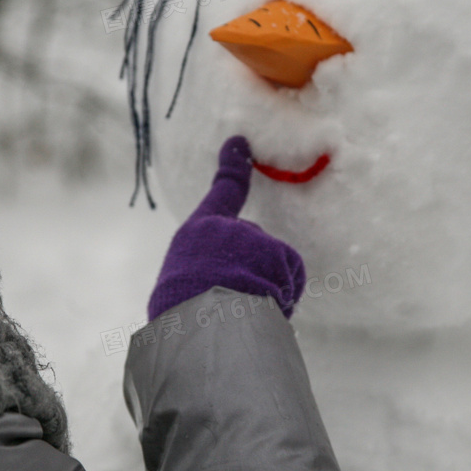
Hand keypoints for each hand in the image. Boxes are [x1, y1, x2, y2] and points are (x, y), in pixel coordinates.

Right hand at [147, 136, 305, 320]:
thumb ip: (204, 278)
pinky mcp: (279, 252)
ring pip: (274, 268)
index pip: (221, 192)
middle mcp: (228, 228)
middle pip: (254, 248)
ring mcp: (256, 237)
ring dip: (267, 292)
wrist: (201, 327)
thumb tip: (219, 291)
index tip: (239, 143)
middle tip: (232, 304)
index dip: (232, 167)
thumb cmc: (184, 318)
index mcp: (197, 233)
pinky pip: (290, 280)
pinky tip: (262, 311)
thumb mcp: (180, 292)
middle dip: (252, 275)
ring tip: (242, 312)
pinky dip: (283, 298)